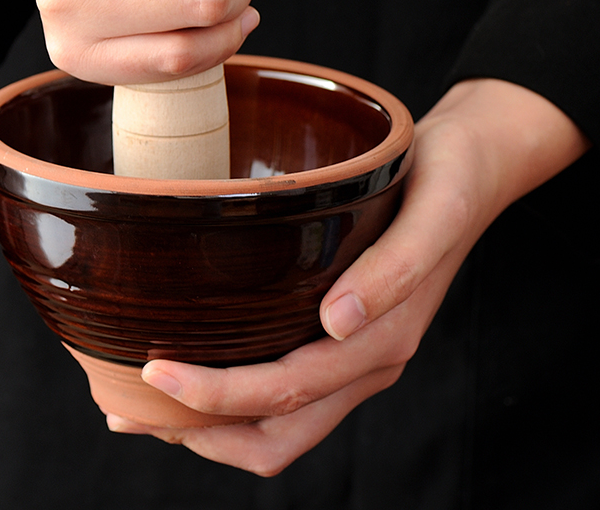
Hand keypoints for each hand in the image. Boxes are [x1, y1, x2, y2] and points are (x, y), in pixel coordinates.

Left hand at [105, 79, 589, 474]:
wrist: (476, 168)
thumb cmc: (450, 180)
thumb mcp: (432, 211)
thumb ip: (396, 271)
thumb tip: (337, 325)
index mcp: (383, 340)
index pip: (287, 394)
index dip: (217, 396)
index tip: (152, 371)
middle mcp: (365, 360)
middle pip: (274, 431)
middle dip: (197, 428)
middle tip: (122, 404)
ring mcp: (355, 355)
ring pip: (276, 425)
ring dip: (208, 426)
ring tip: (137, 403)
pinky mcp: (343, 337)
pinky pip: (286, 395)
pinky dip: (232, 401)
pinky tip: (190, 371)